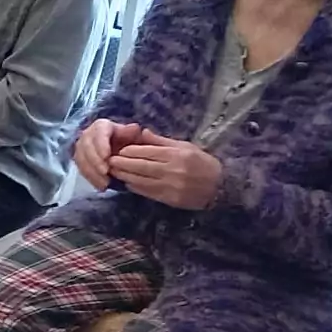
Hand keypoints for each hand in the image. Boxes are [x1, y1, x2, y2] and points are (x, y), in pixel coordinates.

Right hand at [73, 118, 142, 190]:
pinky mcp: (81, 159)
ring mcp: (82, 147)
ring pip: (81, 158)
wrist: (121, 149)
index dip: (101, 144)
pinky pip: (81, 168)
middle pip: (86, 146)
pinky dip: (90, 178)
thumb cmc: (129, 141)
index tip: (107, 157)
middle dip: (95, 161)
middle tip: (105, 172)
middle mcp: (88, 134)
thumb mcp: (135, 135)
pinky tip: (100, 186)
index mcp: (102, 126)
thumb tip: (134, 128)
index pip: (98, 133)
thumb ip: (134, 132)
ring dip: (92, 172)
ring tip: (104, 183)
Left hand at [107, 129, 223, 209]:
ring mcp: (171, 186)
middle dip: (123, 164)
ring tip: (115, 172)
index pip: (146, 152)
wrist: (221, 186)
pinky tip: (129, 183)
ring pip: (141, 181)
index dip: (129, 151)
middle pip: (140, 166)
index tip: (119, 150)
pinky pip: (148, 193)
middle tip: (110, 162)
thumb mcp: (185, 146)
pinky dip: (136, 188)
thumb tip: (142, 132)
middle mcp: (173, 170)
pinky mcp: (171, 199)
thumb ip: (162, 141)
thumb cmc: (202, 162)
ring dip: (126, 176)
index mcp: (176, 154)